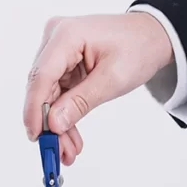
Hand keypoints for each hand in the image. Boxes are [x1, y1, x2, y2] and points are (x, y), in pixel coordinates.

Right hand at [23, 13, 173, 164]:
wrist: (151, 36)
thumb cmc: (139, 48)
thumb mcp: (113, 79)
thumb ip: (80, 102)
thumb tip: (54, 124)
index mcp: (66, 35)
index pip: (41, 76)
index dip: (34, 110)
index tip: (36, 136)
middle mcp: (55, 38)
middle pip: (42, 88)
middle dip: (49, 123)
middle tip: (57, 151)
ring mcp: (57, 49)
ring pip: (48, 94)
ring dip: (57, 123)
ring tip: (68, 149)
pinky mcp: (62, 61)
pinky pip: (57, 92)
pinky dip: (64, 114)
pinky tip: (69, 135)